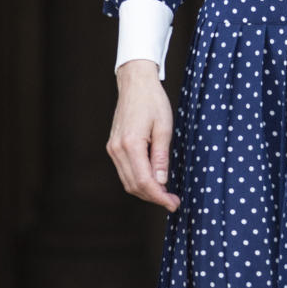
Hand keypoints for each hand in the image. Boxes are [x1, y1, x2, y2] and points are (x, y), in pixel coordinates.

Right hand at [106, 60, 180, 211]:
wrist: (135, 84)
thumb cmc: (153, 101)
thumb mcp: (164, 128)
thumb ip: (161, 157)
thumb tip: (162, 181)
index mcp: (130, 144)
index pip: (144, 181)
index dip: (159, 197)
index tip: (174, 204)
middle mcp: (117, 149)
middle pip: (134, 186)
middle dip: (154, 197)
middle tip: (173, 201)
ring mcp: (112, 149)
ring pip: (128, 182)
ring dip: (146, 191)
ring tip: (166, 193)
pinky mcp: (113, 147)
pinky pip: (125, 172)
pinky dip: (139, 181)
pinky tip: (154, 181)